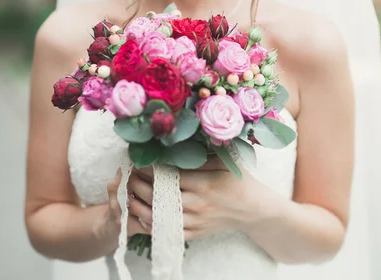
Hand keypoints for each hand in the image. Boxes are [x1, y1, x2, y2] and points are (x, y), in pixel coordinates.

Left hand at [128, 155, 258, 240]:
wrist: (253, 210)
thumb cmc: (238, 180)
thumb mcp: (224, 161)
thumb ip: (200, 156)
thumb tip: (176, 147)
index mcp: (203, 183)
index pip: (167, 176)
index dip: (149, 169)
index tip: (137, 160)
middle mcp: (196, 204)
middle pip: (157, 196)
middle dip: (138, 184)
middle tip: (128, 174)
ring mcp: (193, 221)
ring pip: (157, 216)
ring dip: (139, 204)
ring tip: (128, 192)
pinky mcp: (193, 233)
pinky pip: (165, 231)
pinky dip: (150, 223)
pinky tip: (140, 212)